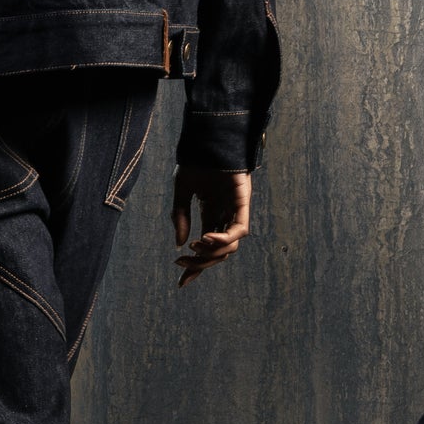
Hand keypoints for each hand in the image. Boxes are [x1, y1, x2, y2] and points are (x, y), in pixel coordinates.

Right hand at [173, 167, 252, 285]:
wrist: (208, 140)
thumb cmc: (196, 161)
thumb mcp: (182, 192)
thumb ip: (180, 217)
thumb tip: (180, 244)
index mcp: (210, 214)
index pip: (206, 248)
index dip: (196, 267)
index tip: (181, 284)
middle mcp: (224, 216)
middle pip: (218, 252)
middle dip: (201, 263)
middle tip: (182, 263)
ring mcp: (235, 210)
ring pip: (230, 246)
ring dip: (212, 252)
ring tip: (196, 244)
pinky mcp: (243, 203)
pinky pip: (239, 230)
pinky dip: (224, 239)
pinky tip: (206, 237)